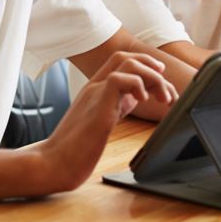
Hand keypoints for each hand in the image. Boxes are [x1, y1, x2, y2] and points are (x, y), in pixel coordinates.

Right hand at [25, 52, 177, 192]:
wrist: (52, 164)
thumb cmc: (74, 151)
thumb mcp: (100, 121)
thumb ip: (114, 106)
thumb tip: (133, 98)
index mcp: (95, 90)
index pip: (121, 63)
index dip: (146, 67)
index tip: (161, 80)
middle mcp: (95, 87)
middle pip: (126, 57)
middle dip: (153, 68)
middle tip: (168, 91)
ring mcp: (95, 93)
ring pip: (127, 62)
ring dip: (152, 77)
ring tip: (162, 98)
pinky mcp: (98, 105)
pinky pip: (119, 79)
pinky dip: (138, 85)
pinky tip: (143, 100)